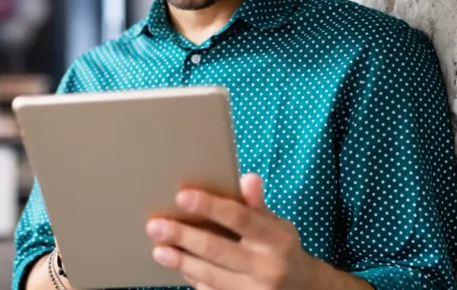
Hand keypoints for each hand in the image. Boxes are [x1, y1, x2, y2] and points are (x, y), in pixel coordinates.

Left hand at [145, 174, 320, 289]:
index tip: (182, 195)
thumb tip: (248, 178)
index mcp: (277, 240)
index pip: (240, 218)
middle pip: (217, 249)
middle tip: (155, 225)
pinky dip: (192, 277)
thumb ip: (257, 205)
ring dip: (181, 260)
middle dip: (184, 236)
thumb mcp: (278, 225)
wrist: (301, 289)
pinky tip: (178, 265)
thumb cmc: (281, 249)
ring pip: (209, 275)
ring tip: (159, 248)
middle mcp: (267, 268)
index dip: (210, 205)